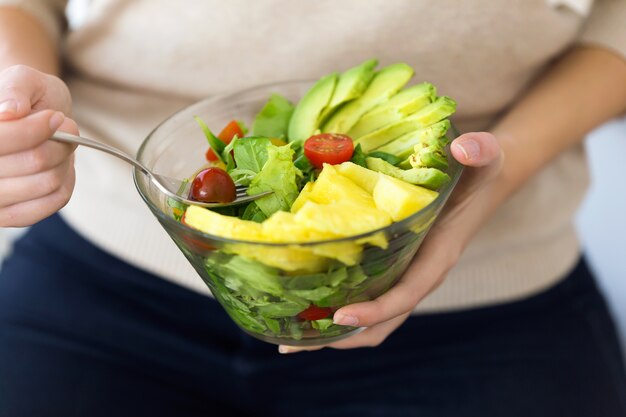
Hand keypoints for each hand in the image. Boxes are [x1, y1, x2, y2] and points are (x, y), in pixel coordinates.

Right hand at [0, 65, 78, 226]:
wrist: (32, 118)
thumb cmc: (26, 97)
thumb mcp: (22, 79)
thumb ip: (15, 88)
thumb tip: (10, 112)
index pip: (2, 140)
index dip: (33, 130)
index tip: (55, 117)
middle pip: (34, 162)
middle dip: (59, 141)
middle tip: (64, 125)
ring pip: (48, 182)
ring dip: (65, 159)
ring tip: (60, 143)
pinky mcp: (11, 215)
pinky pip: (54, 201)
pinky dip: (66, 180)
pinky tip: (58, 166)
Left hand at [279, 132, 502, 352]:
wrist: (483, 184)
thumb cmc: (481, 175)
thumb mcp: (487, 159)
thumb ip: (481, 151)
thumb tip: (465, 147)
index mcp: (436, 259)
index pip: (406, 295)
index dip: (375, 310)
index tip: (341, 315)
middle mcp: (419, 275)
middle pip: (381, 323)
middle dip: (341, 337)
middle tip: (292, 344)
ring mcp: (405, 275)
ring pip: (371, 320)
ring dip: (333, 332)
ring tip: (288, 337)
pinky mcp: (394, 268)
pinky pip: (366, 298)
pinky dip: (338, 308)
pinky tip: (306, 300)